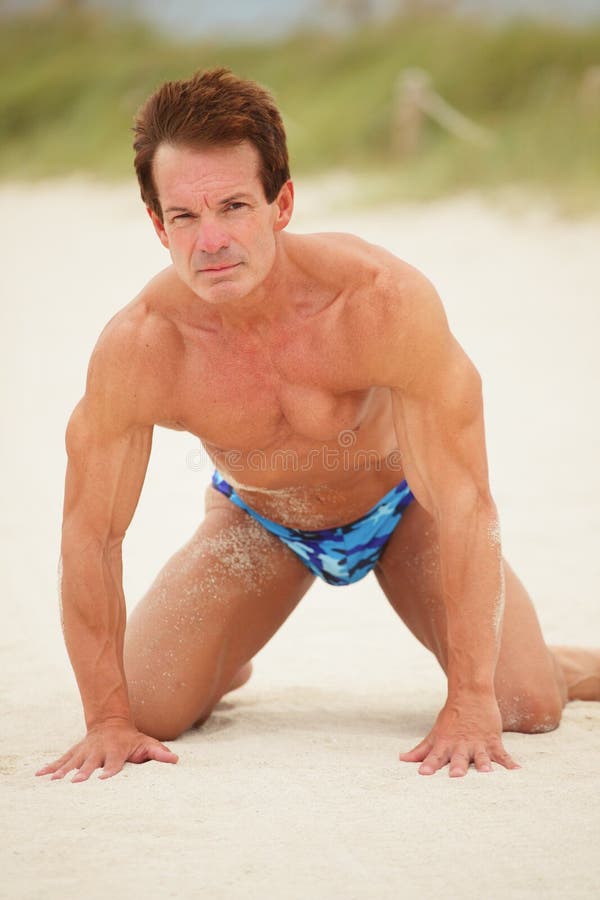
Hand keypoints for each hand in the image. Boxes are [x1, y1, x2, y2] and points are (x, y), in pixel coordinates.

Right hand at [35, 717, 178, 782]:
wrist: (111, 722)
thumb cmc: (131, 739)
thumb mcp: (147, 743)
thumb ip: (159, 753)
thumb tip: (175, 760)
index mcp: (116, 750)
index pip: (114, 762)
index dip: (110, 770)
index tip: (104, 778)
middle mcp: (98, 750)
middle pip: (91, 762)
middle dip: (84, 772)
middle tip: (75, 782)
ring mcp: (85, 751)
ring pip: (72, 761)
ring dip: (63, 771)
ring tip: (52, 781)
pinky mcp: (75, 752)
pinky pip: (61, 760)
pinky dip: (50, 767)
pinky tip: (39, 776)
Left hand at [400, 695, 519, 776]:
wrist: (470, 694)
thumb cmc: (451, 718)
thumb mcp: (435, 734)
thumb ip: (421, 750)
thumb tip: (402, 760)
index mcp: (445, 744)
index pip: (434, 757)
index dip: (429, 765)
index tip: (423, 774)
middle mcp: (461, 745)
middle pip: (458, 758)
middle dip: (457, 766)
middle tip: (455, 775)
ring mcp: (478, 743)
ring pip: (481, 755)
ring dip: (483, 763)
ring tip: (487, 772)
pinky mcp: (492, 740)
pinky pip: (502, 754)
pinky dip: (509, 762)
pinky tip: (517, 771)